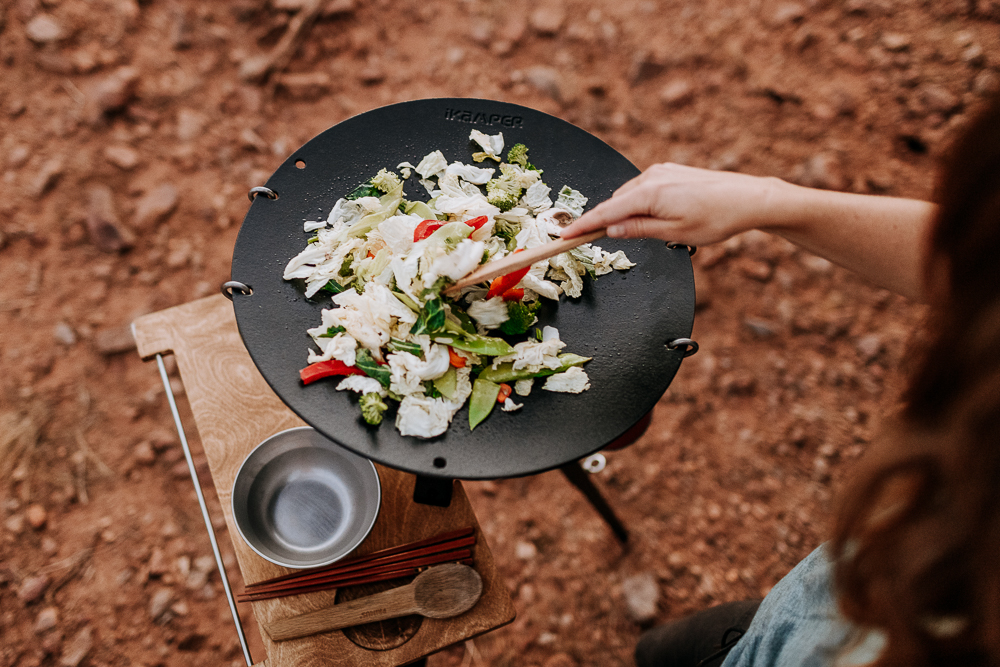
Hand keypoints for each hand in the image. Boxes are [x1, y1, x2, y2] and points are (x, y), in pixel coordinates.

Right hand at [560, 163, 784, 245]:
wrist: (748, 197)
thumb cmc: (716, 218)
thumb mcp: (674, 233)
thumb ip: (638, 230)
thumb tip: (610, 231)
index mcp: (649, 194)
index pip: (605, 212)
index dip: (582, 226)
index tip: (564, 236)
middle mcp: (651, 177)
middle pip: (614, 202)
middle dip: (603, 221)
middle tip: (589, 242)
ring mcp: (660, 171)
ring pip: (629, 196)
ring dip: (623, 213)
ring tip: (637, 233)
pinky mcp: (669, 172)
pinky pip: (643, 189)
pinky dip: (637, 203)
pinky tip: (650, 217)